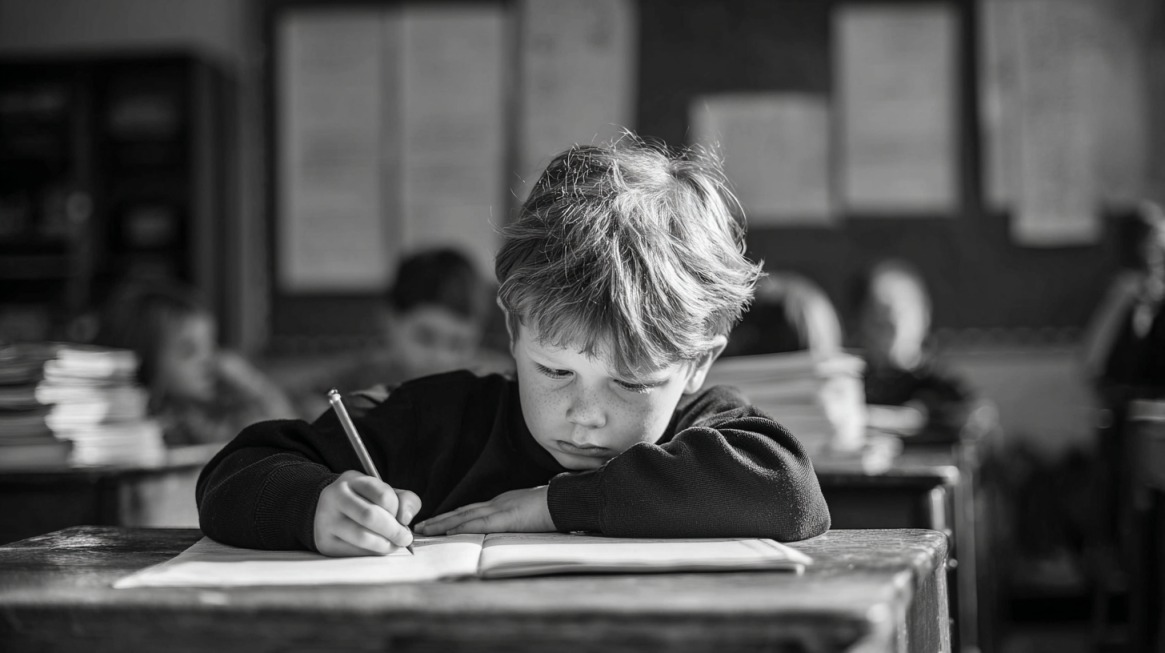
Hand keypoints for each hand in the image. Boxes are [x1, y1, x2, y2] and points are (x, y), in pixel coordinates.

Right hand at [313, 470, 421, 555]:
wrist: (328, 510)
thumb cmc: (364, 501)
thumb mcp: (384, 491)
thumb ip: (404, 500)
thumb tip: (406, 519)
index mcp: (352, 480)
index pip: (383, 495)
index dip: (398, 510)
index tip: (404, 520)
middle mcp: (335, 497)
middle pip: (370, 516)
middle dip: (394, 531)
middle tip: (405, 539)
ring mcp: (326, 520)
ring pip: (362, 537)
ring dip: (385, 545)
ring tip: (393, 545)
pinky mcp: (325, 542)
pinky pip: (354, 552)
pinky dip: (372, 553)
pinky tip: (377, 549)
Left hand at [414, 486, 552, 535]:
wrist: (566, 501)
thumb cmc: (555, 508)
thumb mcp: (533, 513)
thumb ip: (520, 518)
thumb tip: (517, 525)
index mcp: (504, 503)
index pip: (473, 510)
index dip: (454, 516)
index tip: (439, 521)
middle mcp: (497, 503)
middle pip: (463, 511)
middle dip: (441, 519)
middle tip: (422, 526)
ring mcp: (500, 509)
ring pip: (464, 516)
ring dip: (442, 523)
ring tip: (425, 529)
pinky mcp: (504, 518)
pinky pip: (477, 523)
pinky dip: (460, 526)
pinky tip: (447, 531)